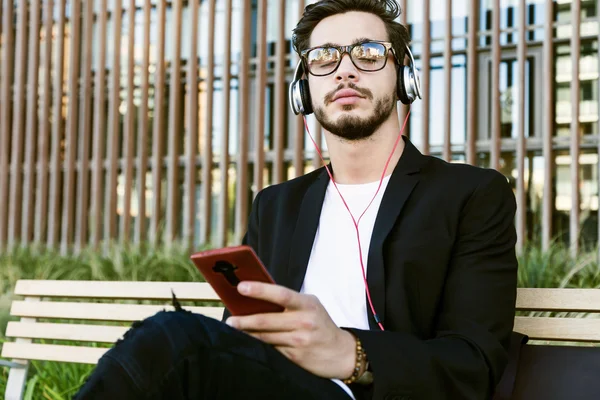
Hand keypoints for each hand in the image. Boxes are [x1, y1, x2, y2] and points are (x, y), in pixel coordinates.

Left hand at [225, 281, 357, 379]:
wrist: (340, 352)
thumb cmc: (320, 324)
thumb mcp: (310, 306)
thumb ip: (289, 302)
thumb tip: (257, 298)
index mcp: (307, 303)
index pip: (281, 294)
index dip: (260, 290)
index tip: (241, 287)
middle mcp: (304, 321)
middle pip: (267, 320)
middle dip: (245, 320)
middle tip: (230, 320)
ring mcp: (300, 340)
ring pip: (266, 337)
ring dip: (248, 333)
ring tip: (234, 329)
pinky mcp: (295, 356)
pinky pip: (271, 349)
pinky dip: (259, 345)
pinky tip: (250, 342)